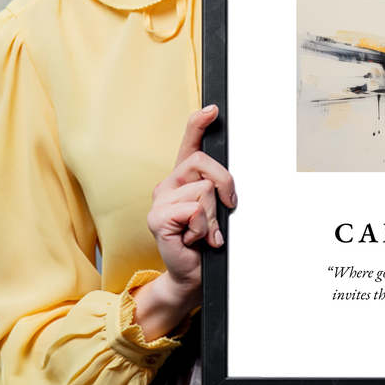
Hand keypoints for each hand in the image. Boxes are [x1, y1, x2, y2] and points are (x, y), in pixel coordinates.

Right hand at [132, 105, 236, 339]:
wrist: (192, 274)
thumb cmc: (206, 242)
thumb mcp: (217, 210)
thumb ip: (218, 190)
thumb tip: (228, 182)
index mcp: (183, 178)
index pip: (189, 143)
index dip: (199, 123)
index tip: (213, 109)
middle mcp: (168, 184)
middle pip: (204, 163)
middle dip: (225, 185)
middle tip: (226, 209)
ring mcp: (160, 201)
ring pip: (204, 190)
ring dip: (213, 216)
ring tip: (204, 232)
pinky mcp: (157, 218)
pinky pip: (194, 210)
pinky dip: (203, 228)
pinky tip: (194, 239)